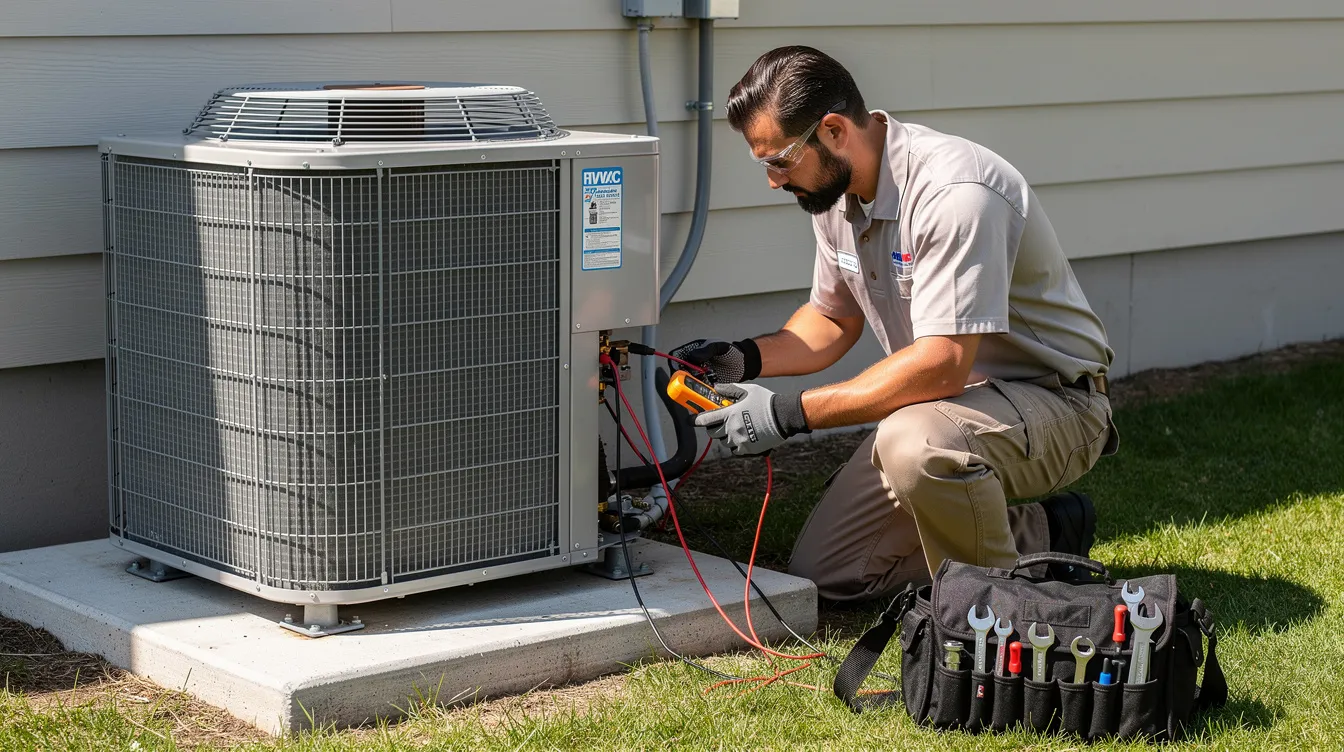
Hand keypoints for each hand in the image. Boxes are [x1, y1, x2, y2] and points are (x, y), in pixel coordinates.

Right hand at [667, 338, 761, 383]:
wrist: (744, 364)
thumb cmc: (730, 352)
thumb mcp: (718, 346)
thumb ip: (706, 350)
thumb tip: (692, 356)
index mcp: (693, 352)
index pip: (678, 357)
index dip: (675, 363)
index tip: (678, 368)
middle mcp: (694, 365)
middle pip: (680, 372)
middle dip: (682, 377)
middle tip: (687, 379)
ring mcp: (699, 376)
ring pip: (688, 383)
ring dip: (691, 385)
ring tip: (698, 385)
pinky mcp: (706, 386)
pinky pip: (699, 390)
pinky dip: (700, 392)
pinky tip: (704, 391)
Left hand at [692, 383, 809, 455]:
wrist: (783, 417)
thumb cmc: (766, 402)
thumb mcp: (747, 390)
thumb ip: (729, 389)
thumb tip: (716, 388)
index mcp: (729, 414)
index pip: (705, 419)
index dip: (695, 420)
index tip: (692, 420)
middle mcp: (731, 429)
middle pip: (712, 433)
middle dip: (712, 428)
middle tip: (719, 423)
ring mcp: (738, 440)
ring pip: (723, 442)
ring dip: (725, 436)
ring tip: (734, 429)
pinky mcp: (747, 449)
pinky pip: (734, 450)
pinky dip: (735, 445)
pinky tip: (742, 437)